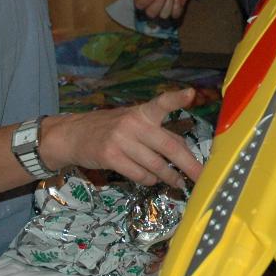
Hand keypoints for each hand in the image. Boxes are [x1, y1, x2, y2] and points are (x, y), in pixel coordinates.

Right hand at [44, 89, 203, 186]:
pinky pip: (140, 176)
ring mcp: (121, 141)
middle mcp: (133, 124)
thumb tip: (185, 154)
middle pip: (169, 146)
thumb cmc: (111, 128)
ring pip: (156, 166)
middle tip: (202, 176)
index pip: (161, 103)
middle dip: (189, 164)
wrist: (73, 135)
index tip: (191, 94)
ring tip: (176, 181)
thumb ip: (158, 134)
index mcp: (142, 112)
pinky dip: (150, 181)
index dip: (176, 98)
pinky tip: (151, 179)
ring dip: (169, 177)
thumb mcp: (133, 123)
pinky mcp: (111, 158)